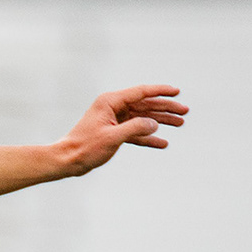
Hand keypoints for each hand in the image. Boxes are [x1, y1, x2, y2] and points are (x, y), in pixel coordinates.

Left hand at [55, 84, 186, 176]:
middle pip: (145, 104)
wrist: (68, 160)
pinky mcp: (114, 133)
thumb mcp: (112, 138)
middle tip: (184, 112)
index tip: (177, 92)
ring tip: (180, 124)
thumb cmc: (84, 148)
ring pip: (143, 118)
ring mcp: (114, 120)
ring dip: (160, 121)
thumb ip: (135, 128)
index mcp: (110, 102)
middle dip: (165, 108)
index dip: (161, 92)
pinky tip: (162, 142)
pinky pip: (135, 133)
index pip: (141, 92)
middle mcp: (113, 108)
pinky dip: (148, 137)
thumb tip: (154, 124)